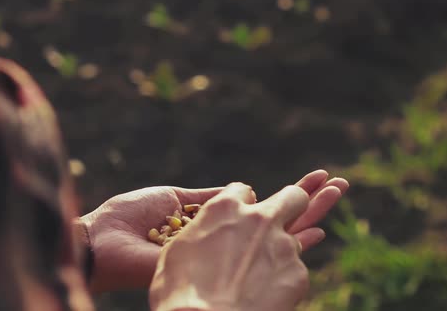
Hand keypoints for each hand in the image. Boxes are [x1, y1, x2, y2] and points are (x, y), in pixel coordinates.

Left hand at [80, 170, 347, 292]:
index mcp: (216, 222)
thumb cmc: (134, 218)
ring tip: (339, 192)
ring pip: (281, 233)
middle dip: (309, 198)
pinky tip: (317, 232)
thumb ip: (214, 199)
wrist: (107, 244)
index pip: (262, 204)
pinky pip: (268, 258)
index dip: (287, 191)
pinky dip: (295, 245)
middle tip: (339, 182)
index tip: (311, 179)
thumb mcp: (177, 200)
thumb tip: (245, 190)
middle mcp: (230, 239)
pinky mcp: (226, 268)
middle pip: (278, 215)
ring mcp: (231, 254)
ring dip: (312, 212)